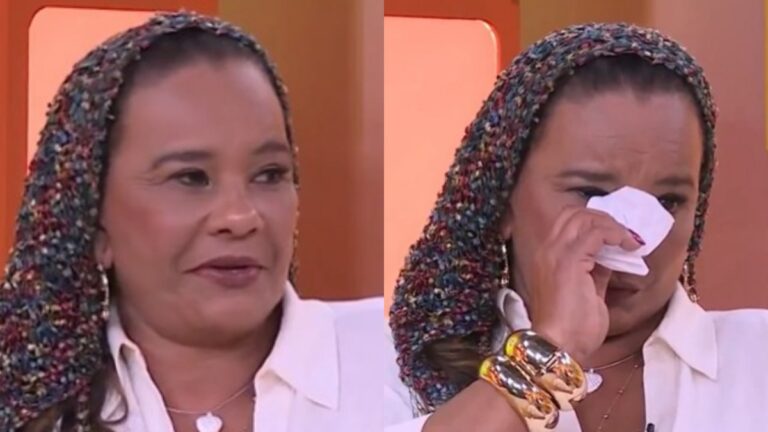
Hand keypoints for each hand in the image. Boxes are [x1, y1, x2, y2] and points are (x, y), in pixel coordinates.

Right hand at [526, 207, 642, 360]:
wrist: (562, 346)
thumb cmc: (572, 328)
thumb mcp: (589, 293)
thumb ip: (596, 271)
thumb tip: (612, 257)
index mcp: (547, 256)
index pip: (567, 222)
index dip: (594, 222)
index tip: (617, 235)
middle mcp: (547, 249)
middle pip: (575, 214)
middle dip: (604, 219)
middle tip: (624, 235)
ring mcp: (556, 253)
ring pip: (585, 219)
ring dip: (612, 226)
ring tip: (629, 240)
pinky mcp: (570, 260)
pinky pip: (596, 233)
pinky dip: (616, 235)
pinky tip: (629, 246)